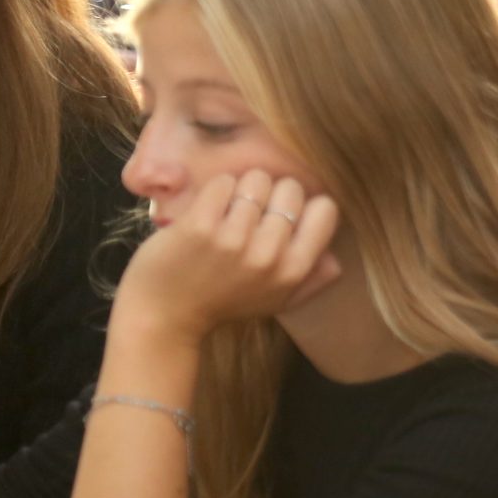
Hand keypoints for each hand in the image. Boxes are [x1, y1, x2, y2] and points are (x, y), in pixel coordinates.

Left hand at [115, 171, 342, 343]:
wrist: (163, 316)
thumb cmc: (223, 305)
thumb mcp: (277, 300)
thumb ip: (312, 279)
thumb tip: (335, 258)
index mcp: (293, 270)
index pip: (325, 209)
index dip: (305, 206)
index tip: (284, 217)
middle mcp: (268, 255)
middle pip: (290, 188)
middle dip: (272, 194)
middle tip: (252, 213)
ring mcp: (233, 240)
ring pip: (256, 180)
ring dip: (241, 189)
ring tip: (228, 211)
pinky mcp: (199, 226)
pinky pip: (223, 183)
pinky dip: (216, 189)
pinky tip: (209, 208)